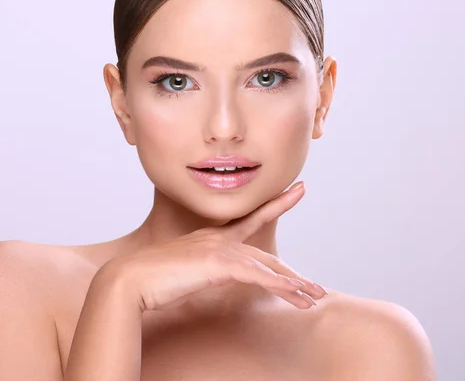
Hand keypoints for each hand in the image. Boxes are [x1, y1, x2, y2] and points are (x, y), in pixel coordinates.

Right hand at [97, 182, 326, 311]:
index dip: (277, 204)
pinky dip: (279, 286)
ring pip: (267, 267)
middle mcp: (220, 240)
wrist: (127, 280)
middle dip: (292, 274)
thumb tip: (211, 273)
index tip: (298, 188)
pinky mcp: (219, 264)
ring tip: (314, 298)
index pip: (253, 219)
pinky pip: (258, 275)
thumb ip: (202, 268)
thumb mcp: (183, 270)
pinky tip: (296, 294)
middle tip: (316, 287)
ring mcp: (220, 250)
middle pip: (266, 257)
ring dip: (293, 286)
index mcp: (212, 238)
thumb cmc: (151, 279)